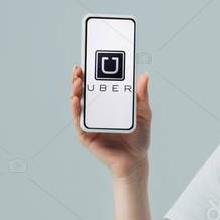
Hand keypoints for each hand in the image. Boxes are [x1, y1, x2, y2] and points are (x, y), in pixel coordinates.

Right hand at [70, 65, 151, 179]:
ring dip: (75, 91)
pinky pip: (78, 120)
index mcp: (109, 103)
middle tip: (80, 68)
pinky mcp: (85, 135)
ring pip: (78, 103)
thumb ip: (142, 96)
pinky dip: (75, 109)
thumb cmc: (139, 137)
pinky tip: (75, 100)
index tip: (91, 59)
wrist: (135, 160)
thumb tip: (143, 75)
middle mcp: (97, 111)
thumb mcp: (143, 113)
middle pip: (84, 91)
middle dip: (79, 78)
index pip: (98, 84)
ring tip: (77, 81)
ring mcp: (90, 122)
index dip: (92, 72)